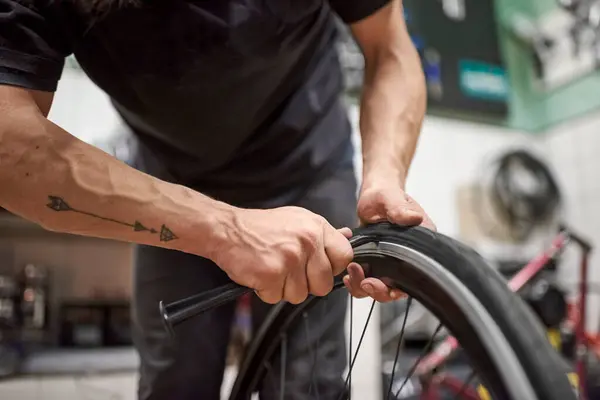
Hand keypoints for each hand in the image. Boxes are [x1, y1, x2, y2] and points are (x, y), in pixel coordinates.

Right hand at [213, 206, 353, 304]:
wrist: (227, 229)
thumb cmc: (261, 227)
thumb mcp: (297, 219)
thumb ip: (323, 232)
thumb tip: (347, 237)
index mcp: (316, 227)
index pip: (345, 256)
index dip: (333, 268)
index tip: (319, 268)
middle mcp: (307, 241)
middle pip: (324, 284)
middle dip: (306, 284)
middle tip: (289, 272)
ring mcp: (290, 258)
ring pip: (300, 295)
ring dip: (284, 289)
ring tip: (272, 270)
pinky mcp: (272, 274)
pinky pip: (276, 298)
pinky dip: (266, 291)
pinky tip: (260, 274)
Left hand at [343, 178, 435, 301]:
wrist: (373, 195)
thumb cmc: (386, 195)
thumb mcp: (391, 198)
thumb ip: (399, 209)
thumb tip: (412, 217)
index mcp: (420, 246)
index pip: (415, 276)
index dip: (397, 286)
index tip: (378, 280)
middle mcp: (408, 258)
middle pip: (396, 288)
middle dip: (377, 290)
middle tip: (362, 281)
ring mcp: (391, 263)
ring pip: (380, 288)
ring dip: (364, 287)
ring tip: (350, 276)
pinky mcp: (376, 263)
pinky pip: (368, 280)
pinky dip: (357, 282)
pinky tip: (347, 276)